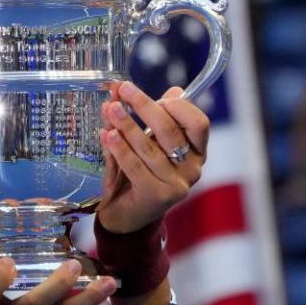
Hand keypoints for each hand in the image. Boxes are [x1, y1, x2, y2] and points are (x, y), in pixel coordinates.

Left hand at [97, 81, 209, 233]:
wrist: (125, 216)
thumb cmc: (136, 175)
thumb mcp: (146, 144)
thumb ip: (149, 119)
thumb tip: (158, 88)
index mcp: (195, 152)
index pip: (198, 123)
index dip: (178, 105)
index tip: (155, 94)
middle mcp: (192, 169)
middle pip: (171, 131)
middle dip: (145, 106)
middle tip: (123, 90)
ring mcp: (176, 185)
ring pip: (150, 148)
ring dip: (127, 125)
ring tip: (111, 108)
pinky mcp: (157, 196)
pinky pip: (135, 166)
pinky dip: (119, 148)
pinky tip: (107, 135)